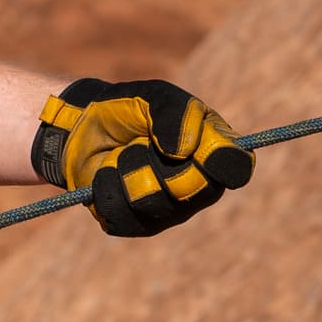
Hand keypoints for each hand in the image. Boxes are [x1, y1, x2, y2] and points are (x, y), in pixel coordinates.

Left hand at [35, 77, 253, 237]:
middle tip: (141, 142)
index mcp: (215, 151)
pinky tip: (107, 174)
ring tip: (122, 154)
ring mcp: (170, 211)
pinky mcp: (137, 225)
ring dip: (126, 170)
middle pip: (190, 188)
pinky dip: (105, 188)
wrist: (85, 129)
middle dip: (157, 161)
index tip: (192, 149)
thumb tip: (183, 152)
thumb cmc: (129, 110)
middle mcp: (200, 187)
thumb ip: (175, 113)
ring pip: (152, 203)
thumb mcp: (153, 96)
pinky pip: (121, 216)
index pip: (236, 167)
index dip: (219, 162)